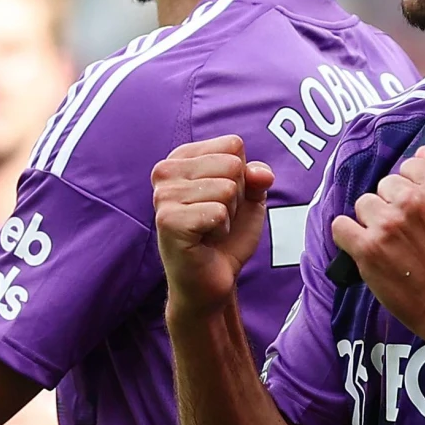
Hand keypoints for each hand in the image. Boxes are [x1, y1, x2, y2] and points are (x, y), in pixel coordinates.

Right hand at [153, 136, 274, 313]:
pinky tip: (206, 240)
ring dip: (229, 215)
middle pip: (232, 164)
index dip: (241, 175)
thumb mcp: (250, 198)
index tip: (223, 198)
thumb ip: (258, 176)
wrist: (212, 279)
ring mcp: (164, 196)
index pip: (233, 145)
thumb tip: (261, 174)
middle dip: (236, 196)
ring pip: (227, 188)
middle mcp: (165, 171)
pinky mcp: (169, 221)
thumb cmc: (227, 235)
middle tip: (217, 217)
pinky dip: (222, 229)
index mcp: (181, 157)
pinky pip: (219, 212)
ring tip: (210, 229)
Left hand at [330, 147, 424, 353]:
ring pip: (363, 204)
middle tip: (403, 230)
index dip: (410, 186)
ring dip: (371, 221)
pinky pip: (340, 227)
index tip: (414, 206)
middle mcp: (410, 200)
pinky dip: (347, 236)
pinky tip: (361, 247)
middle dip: (392, 204)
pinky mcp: (367, 249)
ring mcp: (387, 224)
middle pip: (384, 185)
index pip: (409, 166)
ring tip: (387, 243)